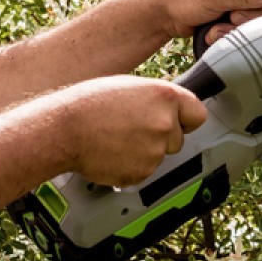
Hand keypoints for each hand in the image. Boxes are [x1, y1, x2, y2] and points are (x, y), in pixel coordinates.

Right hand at [59, 75, 206, 186]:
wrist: (63, 130)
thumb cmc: (89, 104)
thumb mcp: (131, 87)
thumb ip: (157, 100)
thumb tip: (171, 110)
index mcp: (165, 97)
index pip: (198, 114)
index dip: (185, 118)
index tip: (178, 121)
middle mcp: (164, 124)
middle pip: (178, 138)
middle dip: (161, 136)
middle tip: (133, 129)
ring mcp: (154, 151)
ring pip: (159, 155)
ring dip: (144, 151)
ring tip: (117, 138)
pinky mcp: (141, 172)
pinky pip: (143, 170)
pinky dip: (131, 165)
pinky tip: (113, 152)